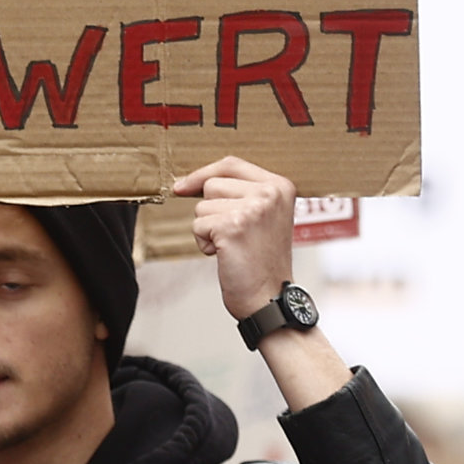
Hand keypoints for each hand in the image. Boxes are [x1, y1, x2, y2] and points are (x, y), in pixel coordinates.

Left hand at [172, 156, 296, 319]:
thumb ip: (238, 193)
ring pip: (202, 206)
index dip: (203, 174)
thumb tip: (184, 183)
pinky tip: (225, 255)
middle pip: (212, 184)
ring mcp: (253, 208)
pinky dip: (204, 243)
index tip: (183, 186)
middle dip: (211, 211)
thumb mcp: (261, 217)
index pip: (231, 164)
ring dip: (208, 229)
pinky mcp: (233, 226)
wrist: (269, 298)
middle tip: (235, 236)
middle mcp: (270, 193)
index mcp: (280, 185)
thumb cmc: (260, 261)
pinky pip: (198, 225)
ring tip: (232, 246)